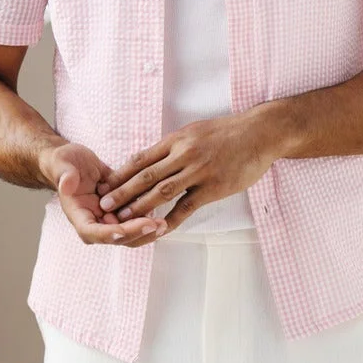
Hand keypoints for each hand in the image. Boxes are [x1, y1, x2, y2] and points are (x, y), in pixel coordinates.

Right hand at [39, 141, 167, 247]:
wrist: (73, 161)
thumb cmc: (64, 163)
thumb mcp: (62, 164)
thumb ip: (65, 175)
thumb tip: (67, 184)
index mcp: (78, 215)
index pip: (93, 233)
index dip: (109, 234)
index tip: (124, 230)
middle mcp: (94, 220)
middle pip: (116, 237)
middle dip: (135, 233)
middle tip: (154, 225)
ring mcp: (108, 215)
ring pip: (129, 231)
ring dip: (145, 230)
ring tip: (163, 223)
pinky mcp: (120, 207)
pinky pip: (135, 215)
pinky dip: (148, 215)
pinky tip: (163, 208)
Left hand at [96, 111, 276, 233]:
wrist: (259, 133)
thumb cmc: (227, 132)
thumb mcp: (195, 131)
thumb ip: (175, 146)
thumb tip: (152, 160)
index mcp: (177, 139)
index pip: (142, 158)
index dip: (121, 173)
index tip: (104, 185)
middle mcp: (184, 154)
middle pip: (146, 176)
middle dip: (122, 192)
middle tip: (103, 205)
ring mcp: (199, 170)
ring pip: (162, 191)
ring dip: (140, 206)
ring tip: (122, 218)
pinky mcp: (213, 187)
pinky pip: (187, 206)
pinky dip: (171, 219)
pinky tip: (158, 230)